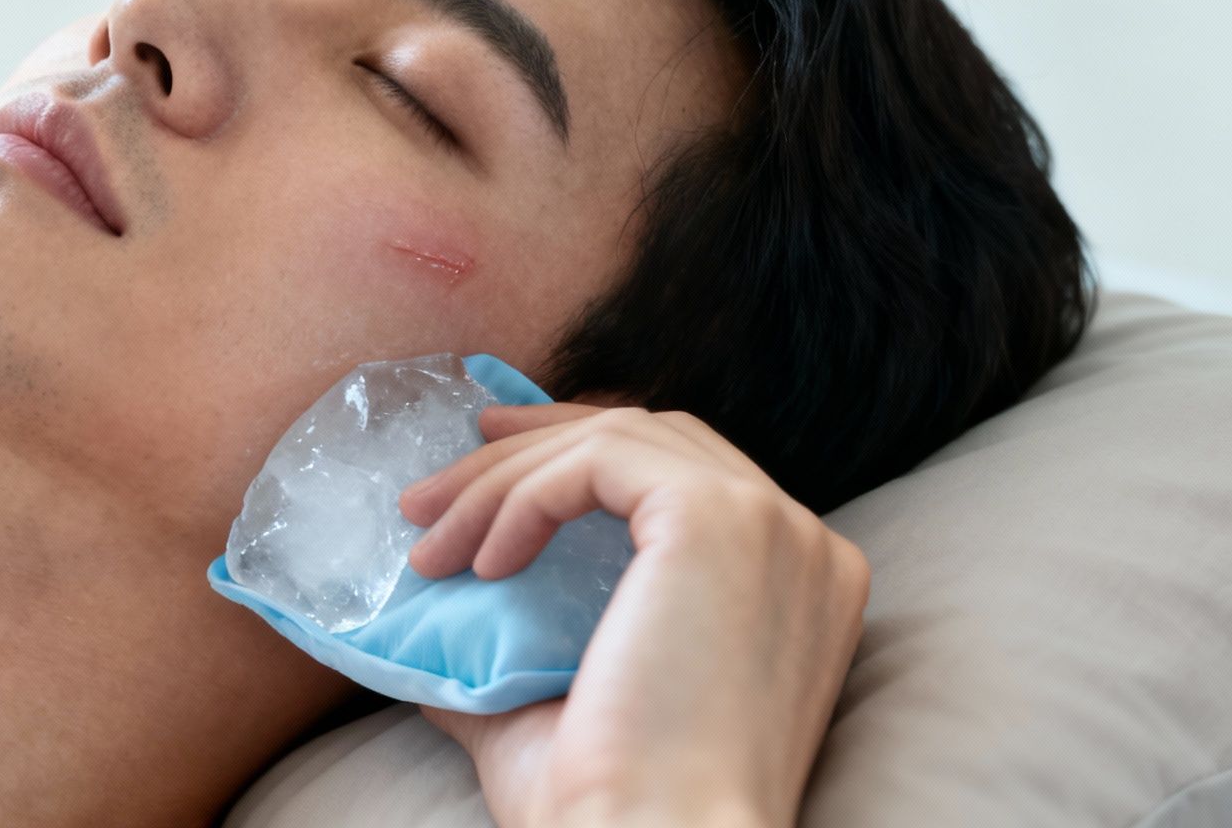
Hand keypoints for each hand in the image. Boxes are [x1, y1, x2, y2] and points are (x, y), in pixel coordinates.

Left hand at [400, 404, 869, 827]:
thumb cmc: (611, 806)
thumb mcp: (564, 706)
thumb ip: (516, 656)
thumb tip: (429, 637)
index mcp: (793, 586)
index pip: (682, 473)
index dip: (581, 454)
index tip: (493, 461)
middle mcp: (803, 544)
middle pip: (652, 439)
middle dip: (534, 450)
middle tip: (438, 489)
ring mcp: (772, 524)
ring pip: (616, 439)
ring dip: (506, 478)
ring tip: (428, 534)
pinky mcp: (720, 518)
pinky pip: (597, 462)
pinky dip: (523, 495)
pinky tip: (481, 560)